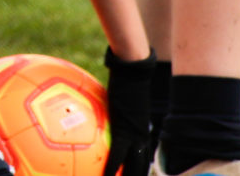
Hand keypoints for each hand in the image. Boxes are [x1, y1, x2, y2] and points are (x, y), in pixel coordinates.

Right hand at [100, 49, 160, 175]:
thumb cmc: (126, 80)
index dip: (138, 170)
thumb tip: (96, 106)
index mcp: (142, 132)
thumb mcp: (122, 99)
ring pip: (134, 167)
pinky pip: (117, 156)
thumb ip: (113, 110)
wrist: (133, 73)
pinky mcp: (125, 132)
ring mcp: (136, 136)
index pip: (143, 158)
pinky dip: (112, 169)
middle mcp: (143, 138)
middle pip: (141, 167)